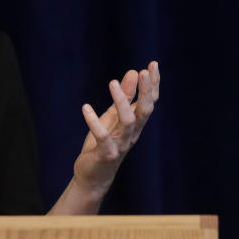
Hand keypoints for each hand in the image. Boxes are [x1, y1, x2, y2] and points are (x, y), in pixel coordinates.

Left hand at [73, 61, 159, 198]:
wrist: (92, 175)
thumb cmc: (104, 143)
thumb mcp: (112, 116)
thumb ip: (124, 97)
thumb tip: (133, 72)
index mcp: (136, 124)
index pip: (150, 102)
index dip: (153, 84)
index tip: (153, 64)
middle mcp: (133, 133)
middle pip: (145, 110)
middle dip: (146, 91)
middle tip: (143, 71)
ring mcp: (121, 144)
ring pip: (128, 122)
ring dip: (122, 102)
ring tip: (112, 82)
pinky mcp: (107, 154)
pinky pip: (103, 137)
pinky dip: (94, 122)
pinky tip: (85, 107)